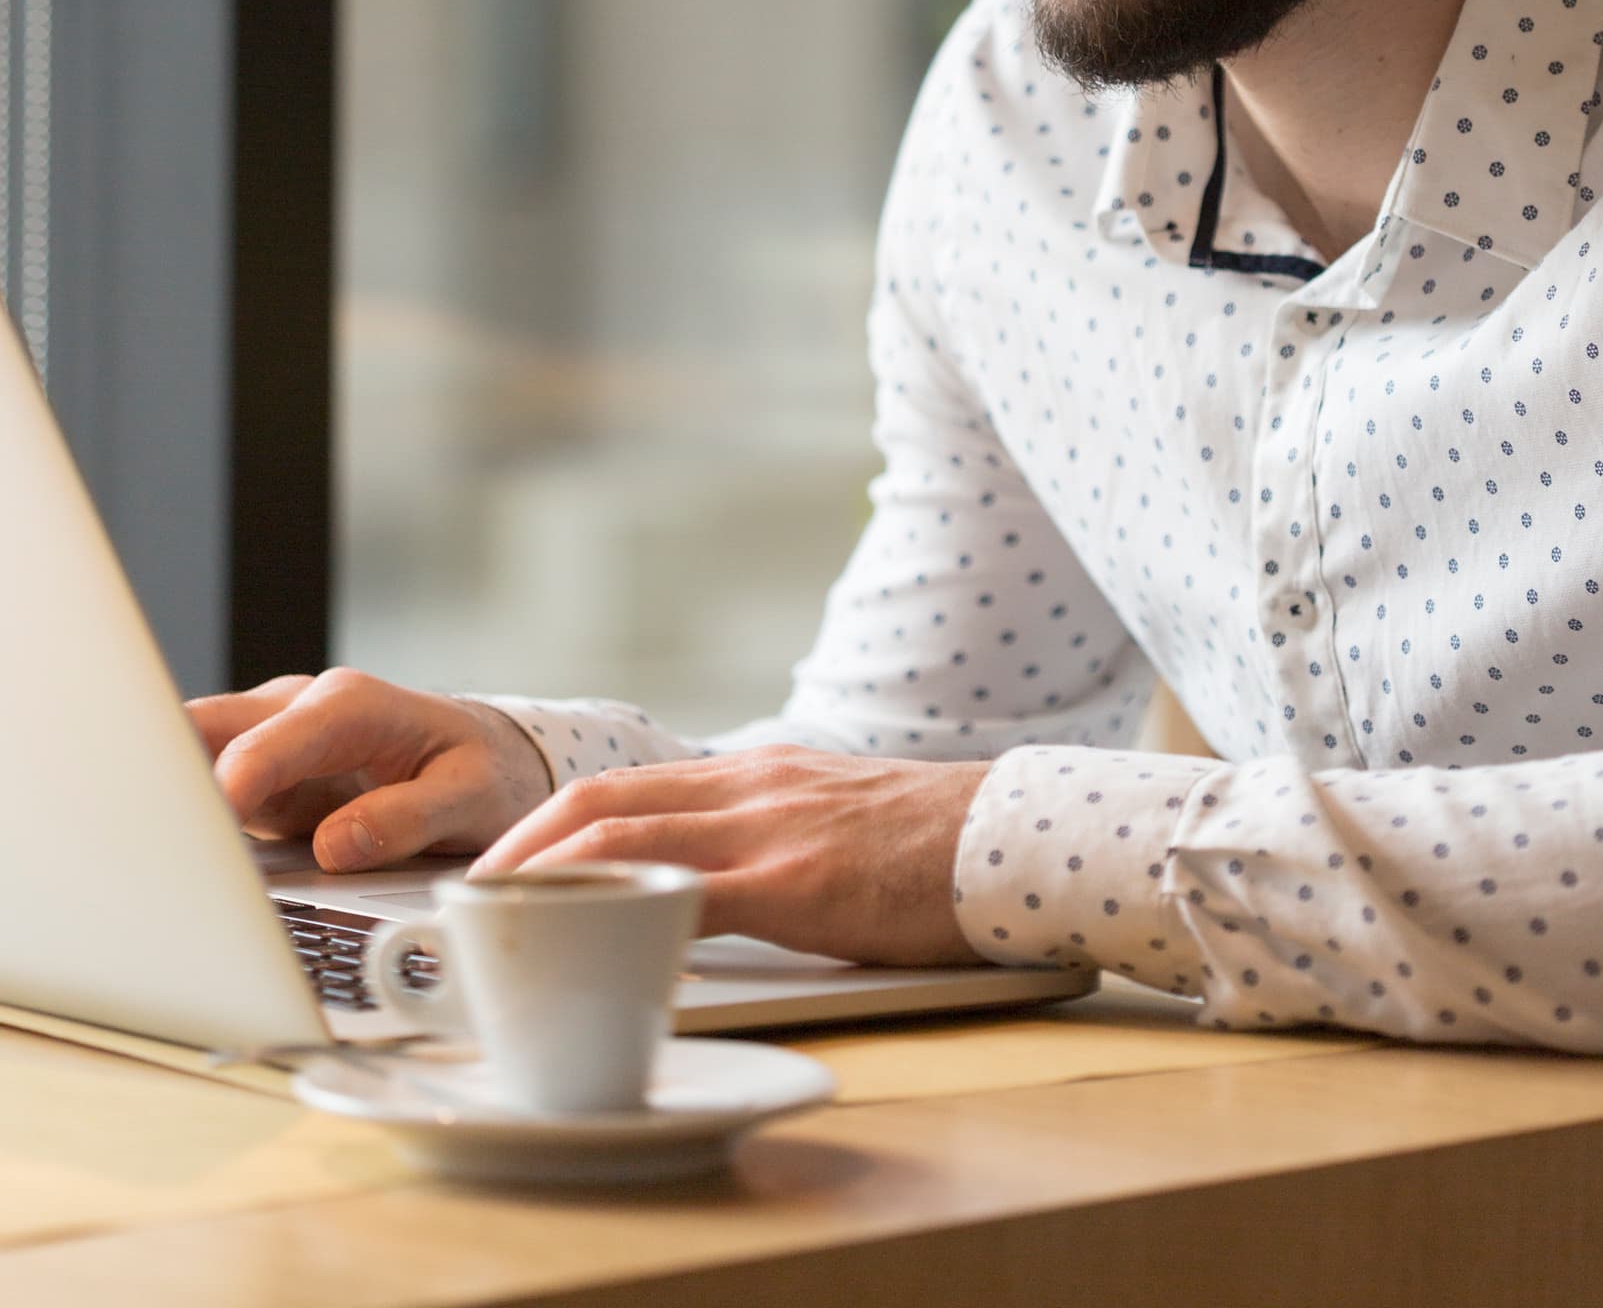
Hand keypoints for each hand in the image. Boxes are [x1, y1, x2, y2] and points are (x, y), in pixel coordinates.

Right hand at [185, 669, 553, 870]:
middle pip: (207, 728)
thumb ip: (408, 818)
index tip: (210, 824)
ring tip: (158, 861)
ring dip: (172, 800)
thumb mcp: (471, 796)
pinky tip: (179, 862)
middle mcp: (302, 712)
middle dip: (171, 775)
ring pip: (194, 754)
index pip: (273, 740)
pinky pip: (209, 788)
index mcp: (352, 706)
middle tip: (152, 840)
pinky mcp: (265, 778)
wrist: (487, 756)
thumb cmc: (482, 769)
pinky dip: (189, 819)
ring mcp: (276, 742)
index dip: (235, 781)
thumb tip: (334, 845)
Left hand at [471, 747, 992, 967]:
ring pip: (625, 837)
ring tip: (499, 918)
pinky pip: (689, 894)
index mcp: (756, 774)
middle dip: (522, 846)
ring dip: (547, 878)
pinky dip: (626, 915)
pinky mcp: (798, 882)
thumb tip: (715, 883)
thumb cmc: (935, 846)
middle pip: (601, 800)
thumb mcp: (836, 820)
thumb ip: (773, 837)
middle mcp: (750, 786)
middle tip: (471, 893)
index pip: (625, 786)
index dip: (550, 825)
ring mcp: (770, 828)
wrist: (1015, 834)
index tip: (503, 865)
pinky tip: (591, 944)